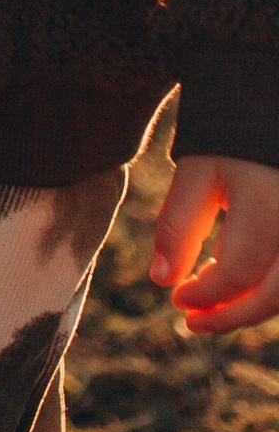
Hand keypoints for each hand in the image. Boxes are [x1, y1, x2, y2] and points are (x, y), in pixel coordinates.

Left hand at [151, 152, 278, 332]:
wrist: (267, 107)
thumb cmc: (229, 135)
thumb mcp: (197, 170)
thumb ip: (179, 225)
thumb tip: (163, 281)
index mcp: (269, 206)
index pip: (239, 272)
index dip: (206, 295)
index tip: (176, 299)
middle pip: (273, 294)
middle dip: (231, 316)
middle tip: (193, 323)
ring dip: (251, 307)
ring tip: (212, 307)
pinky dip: (267, 288)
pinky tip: (238, 281)